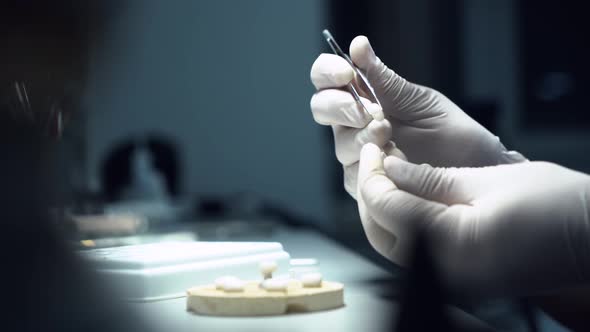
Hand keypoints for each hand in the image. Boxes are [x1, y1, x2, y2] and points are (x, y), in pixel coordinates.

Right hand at [310, 36, 524, 197]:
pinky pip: (353, 174)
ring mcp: (358, 154)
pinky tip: (394, 159)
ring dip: (362, 137)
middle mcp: (354, 124)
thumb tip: (358, 45)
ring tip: (390, 136)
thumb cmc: (450, 132)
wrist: (473, 169)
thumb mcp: (419, 100)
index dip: (327, 72)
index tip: (346, 73)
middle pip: (321, 108)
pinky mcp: (365, 183)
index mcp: (363, 96)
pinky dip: (371, 164)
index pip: (327, 79)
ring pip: (339, 143)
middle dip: (340, 106)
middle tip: (370, 112)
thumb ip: (385, 79)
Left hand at [357, 143, 589, 295]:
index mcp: (448, 242)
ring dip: (384, 210)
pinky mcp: (461, 278)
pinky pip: (417, 252)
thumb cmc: (553, 205)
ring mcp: (452, 279)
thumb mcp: (485, 180)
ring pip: (393, 244)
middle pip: (379, 231)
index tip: (374, 147)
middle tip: (377, 159)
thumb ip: (429, 179)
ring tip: (390, 175)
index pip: (383, 206)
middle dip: (371, 193)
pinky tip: (410, 197)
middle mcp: (443, 269)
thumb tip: (390, 169)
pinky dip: (405, 224)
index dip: (371, 172)